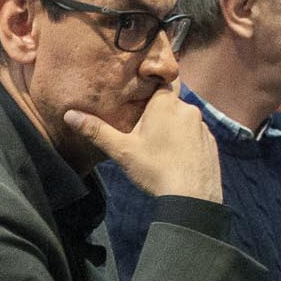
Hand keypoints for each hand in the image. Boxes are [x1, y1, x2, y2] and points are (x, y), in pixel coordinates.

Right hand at [66, 85, 221, 202]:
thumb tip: (69, 115)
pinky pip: (196, 136)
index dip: (150, 90)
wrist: (191, 198)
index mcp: (165, 103)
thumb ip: (96, 130)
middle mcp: (188, 109)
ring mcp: (202, 127)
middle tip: (144, 133)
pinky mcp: (211, 144)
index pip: (160, 83)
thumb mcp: (121, 150)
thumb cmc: (154, 169)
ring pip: (184, 120)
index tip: (140, 100)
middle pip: (170, 104)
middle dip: (159, 114)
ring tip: (160, 150)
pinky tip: (177, 160)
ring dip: (174, 129)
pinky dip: (187, 143)